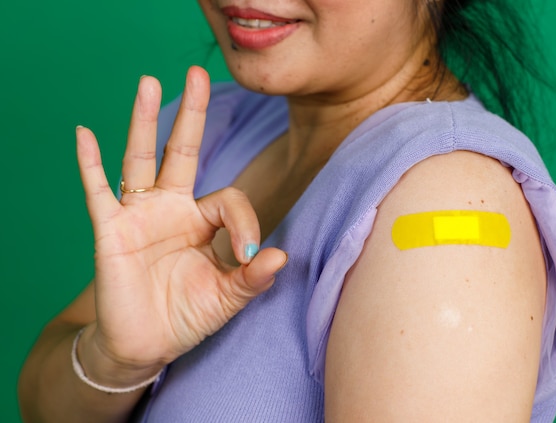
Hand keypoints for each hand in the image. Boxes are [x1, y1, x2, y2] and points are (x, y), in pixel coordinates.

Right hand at [75, 66, 286, 382]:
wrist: (147, 344)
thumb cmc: (188, 315)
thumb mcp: (228, 298)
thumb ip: (253, 278)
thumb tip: (282, 255)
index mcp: (203, 220)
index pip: (229, 198)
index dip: (244, 223)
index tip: (248, 256)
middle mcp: (172, 208)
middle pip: (183, 151)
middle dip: (192, 114)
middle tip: (198, 73)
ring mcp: (140, 215)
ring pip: (142, 160)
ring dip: (145, 122)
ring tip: (149, 83)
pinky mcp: (112, 230)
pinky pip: (99, 192)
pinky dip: (90, 165)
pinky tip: (84, 134)